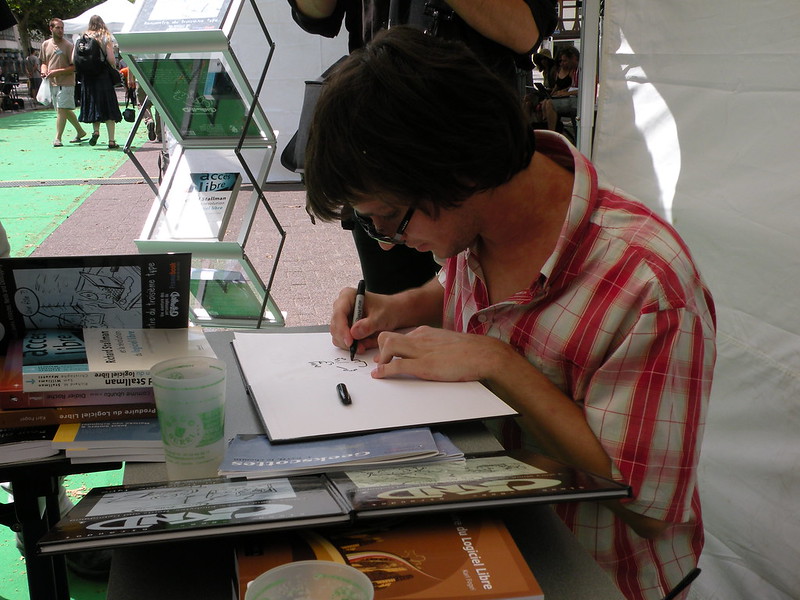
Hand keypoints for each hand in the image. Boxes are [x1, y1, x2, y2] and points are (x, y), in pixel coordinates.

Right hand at [329, 287, 398, 354]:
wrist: (393, 313)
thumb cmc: (387, 309)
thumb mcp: (381, 316)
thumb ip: (368, 325)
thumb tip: (353, 333)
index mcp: (348, 296)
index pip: (339, 313)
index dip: (342, 328)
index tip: (350, 341)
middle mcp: (342, 306)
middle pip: (335, 327)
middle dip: (347, 340)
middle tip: (360, 348)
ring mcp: (342, 318)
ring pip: (338, 336)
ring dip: (352, 344)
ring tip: (368, 343)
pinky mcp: (345, 329)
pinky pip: (344, 341)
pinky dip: (355, 345)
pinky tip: (367, 343)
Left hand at [371, 326, 509, 381]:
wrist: (483, 354)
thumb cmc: (470, 351)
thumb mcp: (447, 342)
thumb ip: (434, 344)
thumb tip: (429, 352)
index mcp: (426, 333)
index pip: (399, 334)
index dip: (388, 345)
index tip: (384, 353)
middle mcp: (420, 339)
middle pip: (387, 336)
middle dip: (379, 349)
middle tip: (378, 361)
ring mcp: (421, 352)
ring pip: (389, 346)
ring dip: (380, 359)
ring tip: (379, 369)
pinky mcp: (424, 366)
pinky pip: (397, 365)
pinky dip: (384, 371)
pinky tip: (379, 375)